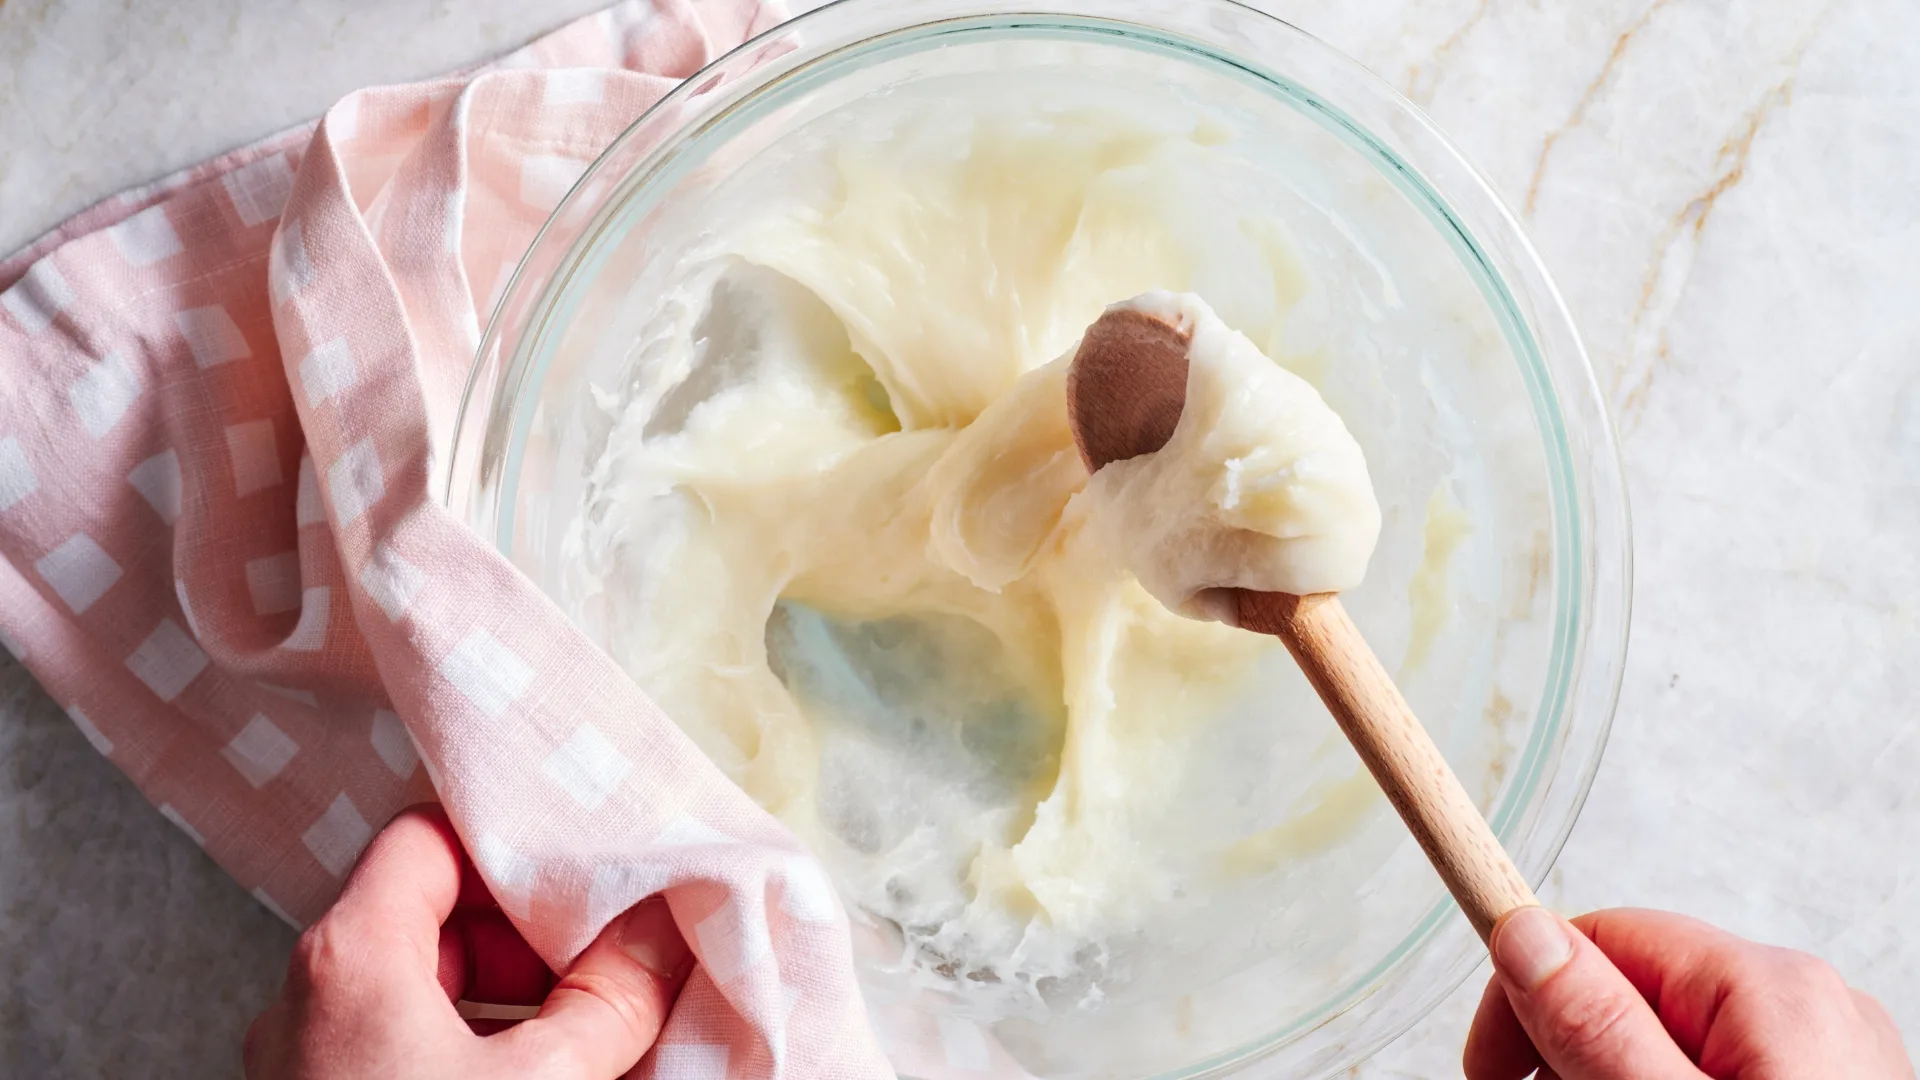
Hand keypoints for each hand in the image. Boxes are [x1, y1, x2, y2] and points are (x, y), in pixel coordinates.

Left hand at [245, 805, 692, 1078]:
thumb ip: (613, 999)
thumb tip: (661, 936)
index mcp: (349, 959)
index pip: (428, 839)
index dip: (513, 846)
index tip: (588, 875)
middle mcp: (308, 1002)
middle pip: (428, 915)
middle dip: (529, 934)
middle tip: (607, 958)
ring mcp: (308, 1065)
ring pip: (419, 990)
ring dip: (509, 999)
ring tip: (590, 1028)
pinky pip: (402, 1049)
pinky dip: (473, 1052)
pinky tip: (546, 1078)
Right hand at [1466, 906, 1912, 1078]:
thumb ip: (1598, 1029)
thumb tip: (1525, 934)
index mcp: (1768, 989)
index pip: (1600, 939)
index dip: (1524, 1001)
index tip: (1487, 1075)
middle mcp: (1806, 1007)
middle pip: (1631, 996)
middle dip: (1568, 1065)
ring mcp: (1824, 1058)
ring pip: (1664, 1048)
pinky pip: (1715, 1077)